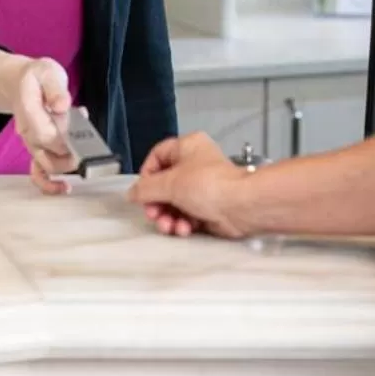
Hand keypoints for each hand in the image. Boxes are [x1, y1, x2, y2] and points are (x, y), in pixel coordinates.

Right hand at [13, 57, 75, 195]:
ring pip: (46, 166)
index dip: (65, 138)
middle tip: (90, 144)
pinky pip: (38, 173)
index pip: (45, 134)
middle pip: (47, 154)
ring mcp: (32, 143)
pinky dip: (49, 184)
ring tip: (87, 155)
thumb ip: (55, 88)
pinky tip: (65, 187)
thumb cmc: (37, 77)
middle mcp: (27, 131)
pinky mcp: (38, 148)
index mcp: (28, 111)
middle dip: (72, 153)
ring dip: (68, 166)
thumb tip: (63, 105)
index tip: (82, 130)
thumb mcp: (47, 71)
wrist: (22, 82)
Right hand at [127, 133, 249, 237]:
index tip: (142, 192)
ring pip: (174, 203)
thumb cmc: (214, 186)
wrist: (241, 207)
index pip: (157, 157)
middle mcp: (196, 164)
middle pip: (164, 185)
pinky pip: (186, 215)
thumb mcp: (170, 184)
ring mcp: (203, 187)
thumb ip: (146, 189)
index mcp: (187, 147)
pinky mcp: (208, 207)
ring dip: (168, 217)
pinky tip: (184, 228)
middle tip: (153, 213)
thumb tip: (133, 193)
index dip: (147, 176)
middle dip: (157, 203)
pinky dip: (182, 223)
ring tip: (168, 225)